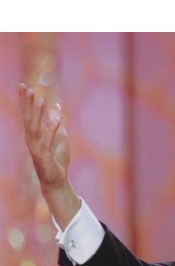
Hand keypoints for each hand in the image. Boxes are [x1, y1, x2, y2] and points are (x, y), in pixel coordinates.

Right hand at [19, 83, 80, 228]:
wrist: (56, 180)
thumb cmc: (56, 158)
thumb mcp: (60, 135)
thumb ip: (56, 121)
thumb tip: (56, 105)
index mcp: (34, 134)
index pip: (28, 114)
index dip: (26, 101)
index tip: (24, 86)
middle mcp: (32, 139)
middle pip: (28, 118)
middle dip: (27, 103)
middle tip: (26, 88)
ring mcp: (37, 148)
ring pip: (35, 128)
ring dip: (38, 114)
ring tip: (41, 100)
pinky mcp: (44, 156)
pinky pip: (48, 141)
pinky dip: (53, 130)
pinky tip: (57, 120)